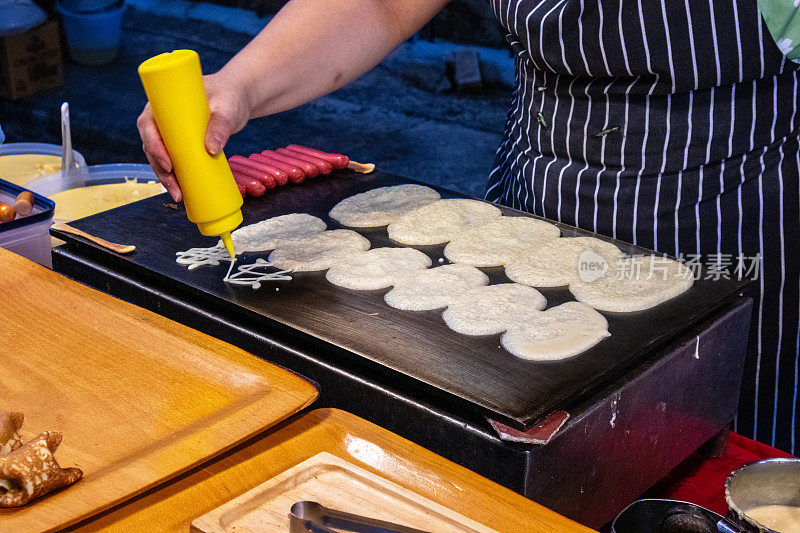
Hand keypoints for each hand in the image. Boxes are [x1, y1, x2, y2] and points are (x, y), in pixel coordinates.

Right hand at [137, 72, 251, 201]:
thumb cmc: (229, 95)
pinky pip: (172, 160)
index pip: (148, 125)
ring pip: (159, 157)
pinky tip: (180, 191)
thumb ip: (221, 125)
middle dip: (160, 169)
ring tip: (179, 195)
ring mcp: (171, 132)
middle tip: (176, 189)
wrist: (237, 97)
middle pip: (152, 146)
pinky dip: (174, 175)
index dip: (153, 146)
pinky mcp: (181, 142)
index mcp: (163, 103)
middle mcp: (162, 118)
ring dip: (165, 177)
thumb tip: (211, 149)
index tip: (168, 163)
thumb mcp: (226, 108)